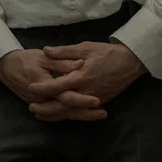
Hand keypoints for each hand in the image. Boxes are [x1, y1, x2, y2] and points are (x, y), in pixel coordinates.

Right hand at [0, 49, 103, 120]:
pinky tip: (82, 115)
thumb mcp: (43, 57)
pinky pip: (57, 114)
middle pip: (67, 110)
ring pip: (63, 114)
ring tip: (99, 115)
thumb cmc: (26, 59)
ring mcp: (41, 105)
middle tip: (104, 113)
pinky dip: (70, 115)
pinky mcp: (41, 106)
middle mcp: (43, 99)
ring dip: (81, 116)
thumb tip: (80, 64)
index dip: (82, 99)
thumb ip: (62, 61)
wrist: (6, 67)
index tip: (97, 100)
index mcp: (45, 85)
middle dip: (86, 113)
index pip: (66, 96)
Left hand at [29, 41, 145, 117]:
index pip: (59, 85)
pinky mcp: (100, 102)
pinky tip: (59, 115)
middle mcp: (86, 91)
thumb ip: (65, 51)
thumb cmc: (107, 52)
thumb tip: (46, 50)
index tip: (31, 87)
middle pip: (63, 104)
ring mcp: (94, 99)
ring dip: (55, 114)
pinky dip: (68, 114)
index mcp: (81, 76)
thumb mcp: (85, 47)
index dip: (44, 87)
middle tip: (31, 107)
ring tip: (40, 114)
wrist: (130, 62)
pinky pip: (81, 111)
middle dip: (46, 108)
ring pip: (71, 111)